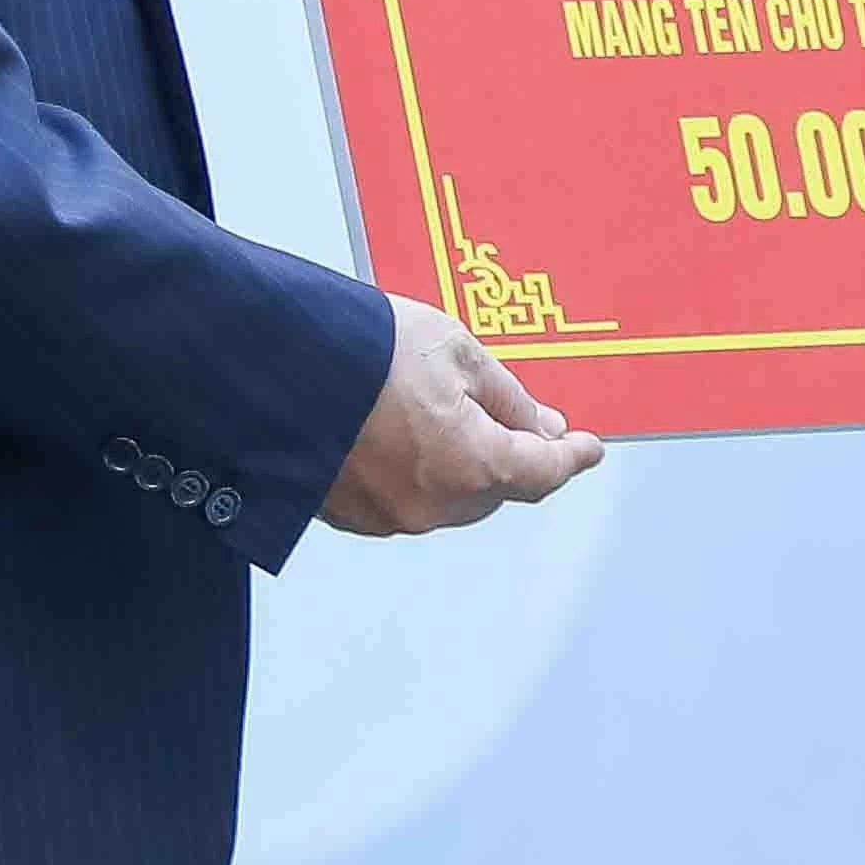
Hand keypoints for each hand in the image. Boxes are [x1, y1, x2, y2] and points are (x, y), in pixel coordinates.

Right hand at [317, 295, 606, 537]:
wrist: (275, 365)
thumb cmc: (364, 350)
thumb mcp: (458, 352)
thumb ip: (508, 396)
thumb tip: (539, 424)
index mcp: (471, 464)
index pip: (542, 472)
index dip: (571, 458)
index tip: (589, 450)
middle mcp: (433, 504)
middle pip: (495, 489)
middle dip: (512, 456)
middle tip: (519, 418)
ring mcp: (388, 515)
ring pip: (451, 497)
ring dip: (463, 464)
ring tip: (445, 411)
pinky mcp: (350, 515)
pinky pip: (406, 499)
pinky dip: (418, 472)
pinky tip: (403, 431)